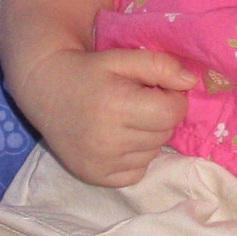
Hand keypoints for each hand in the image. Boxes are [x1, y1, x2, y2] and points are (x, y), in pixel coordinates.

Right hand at [18, 48, 196, 186]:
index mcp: (116, 107)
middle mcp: (108, 140)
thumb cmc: (88, 71)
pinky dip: (136, 156)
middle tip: (139, 102)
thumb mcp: (122, 58)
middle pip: (164, 133)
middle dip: (160, 115)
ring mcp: (102, 163)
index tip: (158, 90)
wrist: (45, 90)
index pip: (172, 112)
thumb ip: (159, 65)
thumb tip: (191, 82)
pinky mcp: (96, 177)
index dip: (173, 99)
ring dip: (149, 136)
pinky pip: (137, 171)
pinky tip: (119, 138)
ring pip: (153, 152)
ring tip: (127, 119)